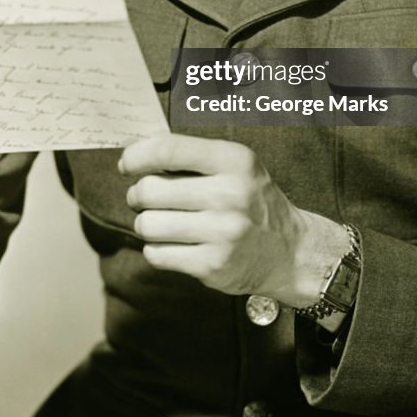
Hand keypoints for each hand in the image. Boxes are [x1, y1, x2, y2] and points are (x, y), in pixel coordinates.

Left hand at [120, 133, 348, 305]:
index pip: (168, 150)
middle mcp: (230, 194)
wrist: (289, 251)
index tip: (127, 164)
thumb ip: (190, 155)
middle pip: (149, 190)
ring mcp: (222, 232)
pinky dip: (156, 249)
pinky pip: (157, 254)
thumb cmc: (250, 200)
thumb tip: (135, 153)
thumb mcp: (234, 165)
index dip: (136, 156)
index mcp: (233, 160)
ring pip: (147, 225)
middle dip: (137, 195)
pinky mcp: (213, 266)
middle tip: (145, 199)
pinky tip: (174, 244)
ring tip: (160, 222)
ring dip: (145, 224)